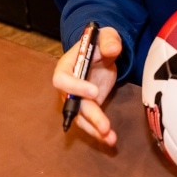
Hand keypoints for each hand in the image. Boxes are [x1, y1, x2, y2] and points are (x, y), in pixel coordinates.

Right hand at [52, 26, 122, 145]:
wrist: (104, 52)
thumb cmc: (100, 42)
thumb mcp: (106, 36)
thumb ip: (109, 41)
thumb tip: (112, 49)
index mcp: (66, 67)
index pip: (63, 80)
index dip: (75, 88)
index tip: (95, 93)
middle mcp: (68, 87)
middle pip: (74, 105)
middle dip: (89, 116)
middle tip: (104, 126)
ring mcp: (78, 99)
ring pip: (82, 118)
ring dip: (95, 130)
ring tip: (110, 139)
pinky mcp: (89, 106)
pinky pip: (91, 122)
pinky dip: (100, 132)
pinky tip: (111, 140)